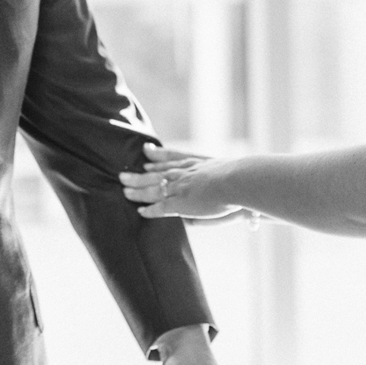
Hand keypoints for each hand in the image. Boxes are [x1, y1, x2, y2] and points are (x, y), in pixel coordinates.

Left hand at [120, 144, 239, 219]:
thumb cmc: (241, 178)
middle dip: (140, 174)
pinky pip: (160, 207)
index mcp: (197, 162)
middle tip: (123, 174)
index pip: (173, 157)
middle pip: (157, 172)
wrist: (240, 181)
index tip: (147, 153)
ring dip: (138, 190)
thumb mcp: (227, 172)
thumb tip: (214, 177)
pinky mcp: (180, 203)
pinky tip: (140, 211)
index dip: (159, 157)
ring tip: (124, 190)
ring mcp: (181, 187)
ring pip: (153, 188)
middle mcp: (185, 172)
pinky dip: (150, 210)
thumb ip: (215, 177)